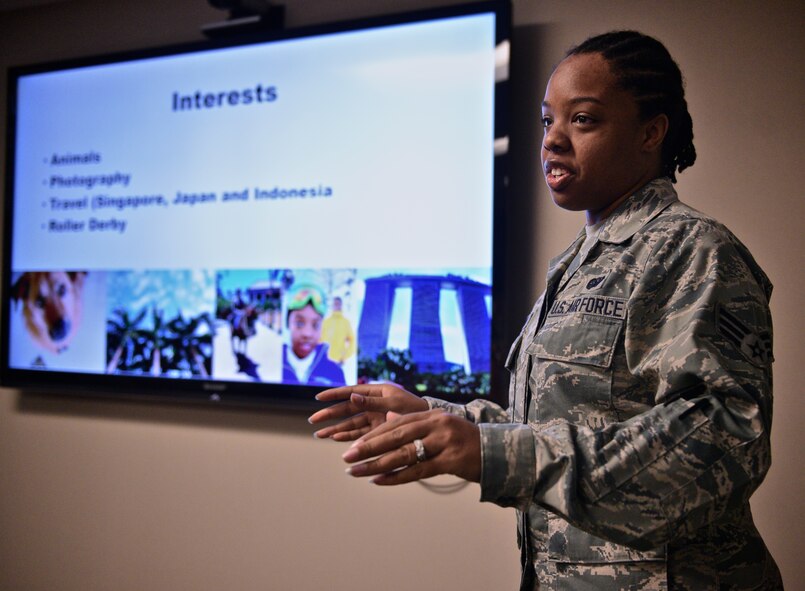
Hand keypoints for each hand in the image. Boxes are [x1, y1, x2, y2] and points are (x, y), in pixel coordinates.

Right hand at [308, 383, 428, 440]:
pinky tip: (336, 439)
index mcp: (378, 392)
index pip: (351, 392)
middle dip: (330, 415)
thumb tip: (351, 396)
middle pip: (347, 409)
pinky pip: (360, 432)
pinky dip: (348, 436)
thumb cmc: (415, 409)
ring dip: (336, 428)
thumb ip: (372, 402)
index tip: (318, 398)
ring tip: (320, 434)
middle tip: (314, 421)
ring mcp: (377, 418)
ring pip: (351, 423)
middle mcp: (375, 404)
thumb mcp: (394, 404)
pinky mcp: (380, 430)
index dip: (334, 395)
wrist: (433, 423)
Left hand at [341, 409, 480, 484]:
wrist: (496, 451)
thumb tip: (388, 419)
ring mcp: (444, 442)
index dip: (373, 433)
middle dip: (368, 447)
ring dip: (376, 464)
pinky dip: (396, 476)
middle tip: (347, 457)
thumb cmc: (462, 441)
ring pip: (403, 454)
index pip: (395, 422)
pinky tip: (378, 481)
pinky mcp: (451, 461)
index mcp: (431, 414)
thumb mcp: (438, 428)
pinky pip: (417, 471)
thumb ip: (414, 424)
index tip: (353, 444)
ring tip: (356, 471)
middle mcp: (436, 425)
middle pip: (395, 436)